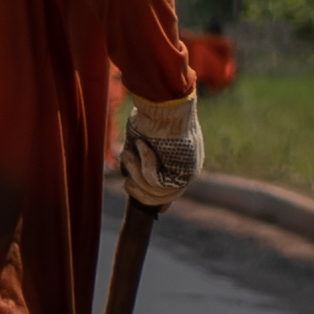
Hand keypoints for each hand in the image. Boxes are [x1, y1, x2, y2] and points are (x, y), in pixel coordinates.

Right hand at [117, 92, 204, 209]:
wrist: (165, 102)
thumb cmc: (151, 114)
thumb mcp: (141, 140)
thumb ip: (138, 158)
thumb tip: (125, 175)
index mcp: (182, 160)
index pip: (172, 188)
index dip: (159, 200)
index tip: (158, 211)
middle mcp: (188, 169)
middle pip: (161, 198)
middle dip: (137, 189)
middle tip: (125, 174)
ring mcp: (188, 172)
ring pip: (155, 193)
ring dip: (136, 172)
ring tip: (131, 152)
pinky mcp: (185, 173)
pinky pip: (157, 184)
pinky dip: (144, 165)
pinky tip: (143, 147)